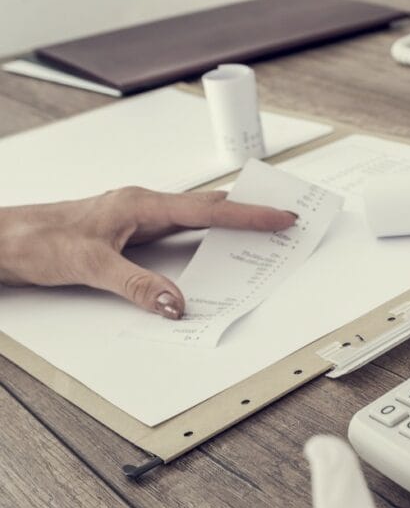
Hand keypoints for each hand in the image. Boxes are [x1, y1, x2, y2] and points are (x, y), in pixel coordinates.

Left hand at [0, 187, 295, 317]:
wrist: (4, 240)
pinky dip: (205, 238)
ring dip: (229, 224)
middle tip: (284, 215)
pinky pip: (180, 232)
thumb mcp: (90, 265)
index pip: (207, 210)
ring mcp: (137, 219)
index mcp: (141, 204)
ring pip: (196, 218)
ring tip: (261, 230)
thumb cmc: (38, 241)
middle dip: (249, 211)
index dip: (248, 215)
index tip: (280, 216)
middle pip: (209, 206)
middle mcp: (143, 207)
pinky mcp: (130, 233)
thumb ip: (138, 285)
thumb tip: (177, 303)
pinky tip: (212, 248)